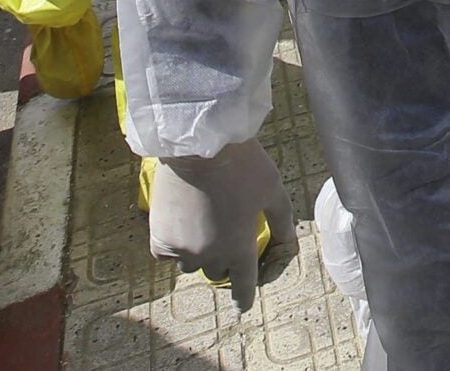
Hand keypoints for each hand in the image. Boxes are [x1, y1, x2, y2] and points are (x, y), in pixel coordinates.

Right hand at [148, 142, 294, 310]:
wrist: (198, 143)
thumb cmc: (241, 164)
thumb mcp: (273, 189)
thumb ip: (283, 220)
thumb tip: (289, 242)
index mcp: (239, 247)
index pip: (243, 287)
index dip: (244, 299)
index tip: (242, 307)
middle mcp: (210, 255)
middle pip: (218, 271)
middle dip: (224, 257)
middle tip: (224, 232)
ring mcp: (182, 249)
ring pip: (191, 264)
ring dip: (199, 252)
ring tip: (202, 224)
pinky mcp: (160, 237)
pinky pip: (167, 255)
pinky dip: (174, 246)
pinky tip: (180, 225)